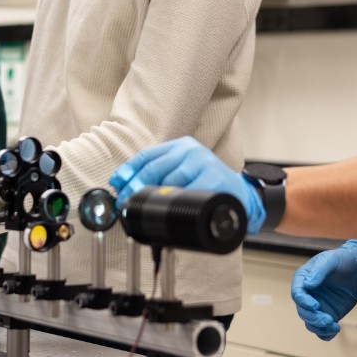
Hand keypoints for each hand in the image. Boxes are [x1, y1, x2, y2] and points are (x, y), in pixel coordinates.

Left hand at [107, 136, 264, 232]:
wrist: (241, 196)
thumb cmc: (208, 187)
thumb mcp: (185, 174)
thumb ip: (162, 175)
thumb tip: (128, 188)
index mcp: (181, 146)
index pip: (147, 155)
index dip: (128, 170)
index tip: (115, 183)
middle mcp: (191, 150)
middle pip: (153, 168)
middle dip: (134, 187)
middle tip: (124, 202)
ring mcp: (204, 163)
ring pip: (169, 182)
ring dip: (153, 198)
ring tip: (143, 208)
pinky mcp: (215, 179)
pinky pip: (187, 193)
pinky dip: (176, 203)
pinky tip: (169, 209)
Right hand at [290, 239, 356, 339]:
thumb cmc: (342, 260)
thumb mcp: (330, 260)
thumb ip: (319, 271)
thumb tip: (307, 285)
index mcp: (304, 279)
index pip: (297, 294)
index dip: (304, 301)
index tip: (315, 305)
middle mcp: (308, 294)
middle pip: (302, 311)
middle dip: (313, 317)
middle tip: (327, 319)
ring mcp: (318, 306)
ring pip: (311, 322)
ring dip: (319, 327)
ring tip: (333, 325)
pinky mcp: (329, 314)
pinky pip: (323, 329)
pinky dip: (326, 333)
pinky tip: (335, 329)